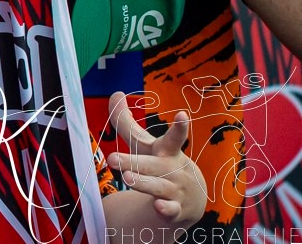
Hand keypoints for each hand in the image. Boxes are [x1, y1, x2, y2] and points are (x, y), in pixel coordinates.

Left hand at [107, 93, 205, 228]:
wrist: (190, 198)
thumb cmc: (161, 163)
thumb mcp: (146, 143)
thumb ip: (127, 121)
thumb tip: (115, 93)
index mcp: (168, 151)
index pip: (174, 138)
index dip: (179, 127)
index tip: (182, 115)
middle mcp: (173, 169)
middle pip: (152, 165)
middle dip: (134, 162)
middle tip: (112, 158)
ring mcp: (175, 190)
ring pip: (157, 187)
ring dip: (143, 183)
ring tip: (127, 178)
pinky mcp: (175, 210)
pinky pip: (170, 210)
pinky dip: (166, 209)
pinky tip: (159, 206)